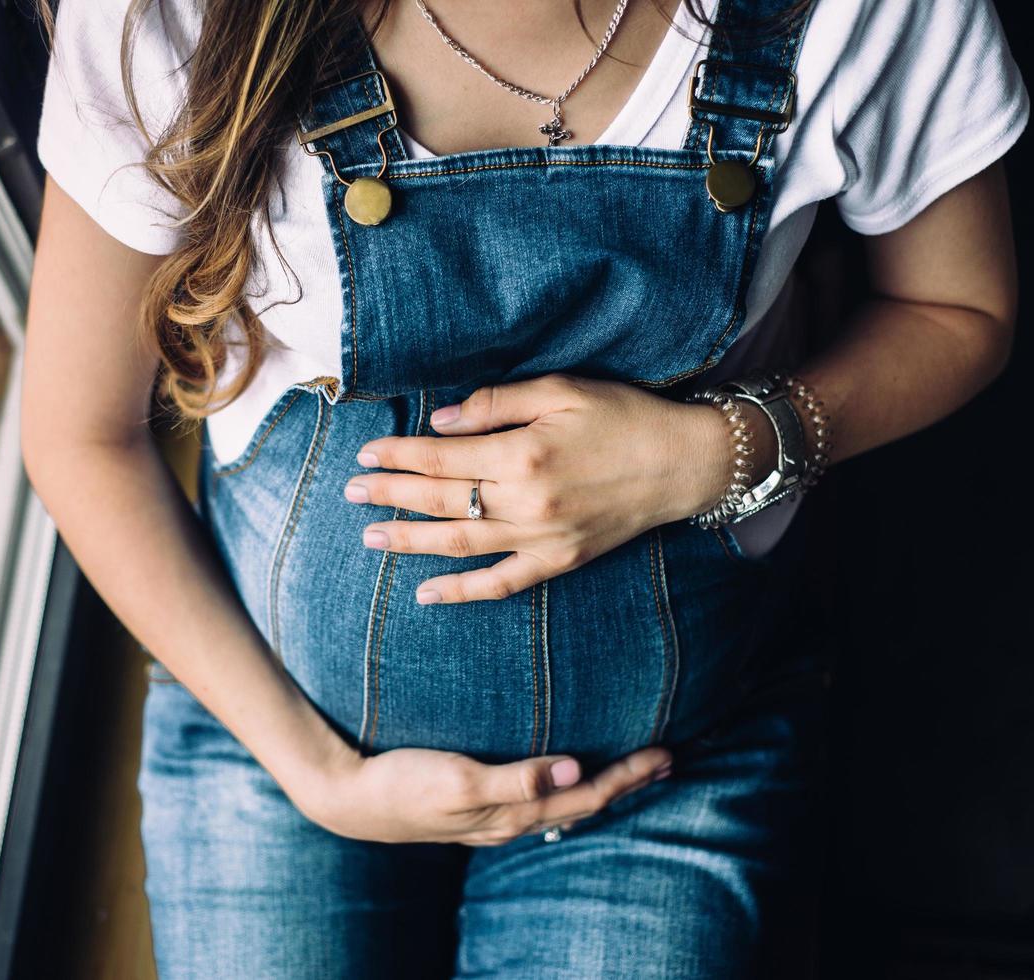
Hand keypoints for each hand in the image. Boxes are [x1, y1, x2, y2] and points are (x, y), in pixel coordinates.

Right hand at [288, 741, 673, 845]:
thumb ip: (516, 778)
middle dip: (626, 783)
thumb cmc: (403, 782)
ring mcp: (492, 817)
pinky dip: (563, 786)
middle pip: (582, 805)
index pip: (586, 797)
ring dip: (599, 787)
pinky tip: (562, 774)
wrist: (351, 798)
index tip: (664, 755)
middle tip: (666, 759)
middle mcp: (509, 820)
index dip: (628, 777)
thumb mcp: (458, 778)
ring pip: (561, 807)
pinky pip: (535, 800)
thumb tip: (575, 771)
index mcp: (512, 813)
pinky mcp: (475, 805)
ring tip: (628, 768)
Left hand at [345, 373, 736, 603]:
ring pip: (459, 543)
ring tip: (370, 537)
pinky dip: (461, 592)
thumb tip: (440, 421)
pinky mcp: (558, 562)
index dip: (399, 454)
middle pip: (441, 499)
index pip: (442, 456)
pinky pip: (500, 584)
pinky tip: (425, 594)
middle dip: (391, 495)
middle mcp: (525, 501)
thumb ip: (496, 402)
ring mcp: (541, 538)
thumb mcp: (561, 389)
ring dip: (409, 542)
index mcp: (523, 453)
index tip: (365, 453)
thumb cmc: (623, 416)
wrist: (682, 463)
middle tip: (350, 492)